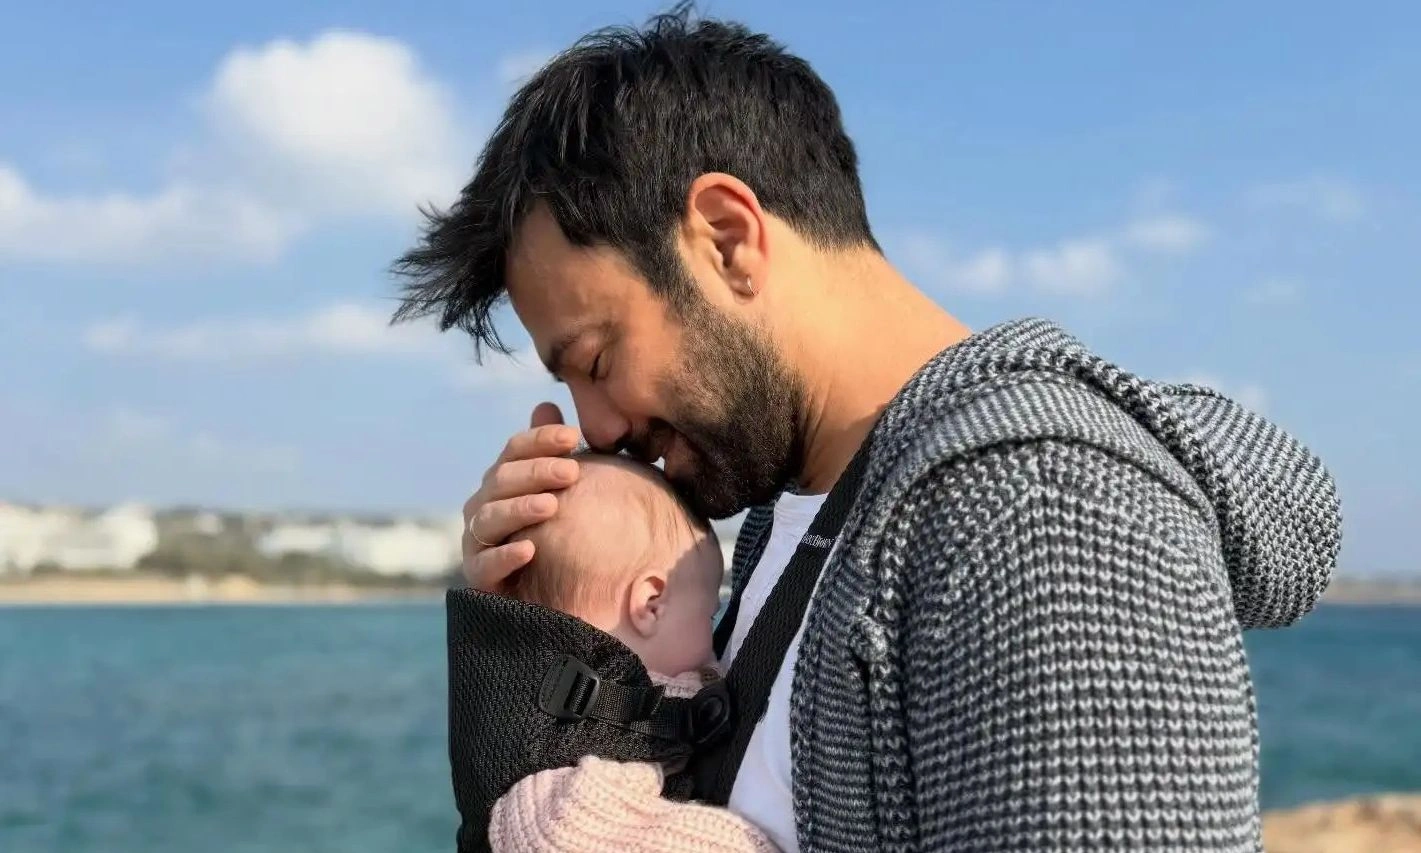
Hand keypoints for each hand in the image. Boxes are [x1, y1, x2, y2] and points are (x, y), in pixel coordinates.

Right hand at [462, 402, 581, 592]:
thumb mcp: (560, 489)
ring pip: (490, 518)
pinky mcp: (479, 577)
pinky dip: (505, 556)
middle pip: (501, 480)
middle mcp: (483, 506)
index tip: (573, 436)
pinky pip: (485, 565)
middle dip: (536, 472)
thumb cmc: (557, 530)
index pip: (514, 450)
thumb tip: (546, 404)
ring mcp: (477, 541)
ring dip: (520, 509)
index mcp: (503, 480)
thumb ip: (551, 452)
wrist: (549, 591)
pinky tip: (530, 550)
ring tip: (551, 506)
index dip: (540, 440)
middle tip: (572, 472)